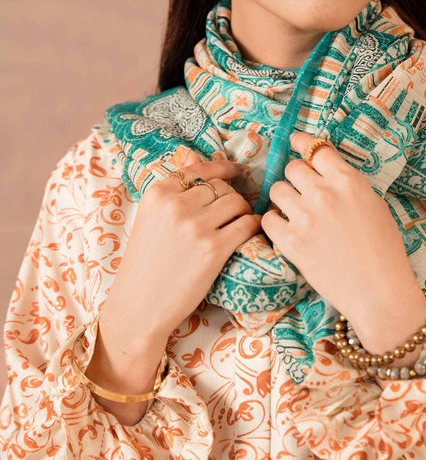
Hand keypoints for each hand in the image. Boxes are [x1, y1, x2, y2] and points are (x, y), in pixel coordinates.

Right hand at [103, 149, 261, 348]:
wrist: (139, 306)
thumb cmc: (145, 263)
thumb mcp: (150, 218)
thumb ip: (173, 189)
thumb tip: (192, 153)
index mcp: (158, 193)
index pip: (200, 169)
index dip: (223, 169)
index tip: (236, 171)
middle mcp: (176, 205)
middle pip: (221, 187)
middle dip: (231, 197)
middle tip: (232, 213)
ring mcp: (196, 226)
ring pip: (237, 202)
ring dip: (243, 211)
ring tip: (239, 223)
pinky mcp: (213, 249)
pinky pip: (247, 225)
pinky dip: (253, 227)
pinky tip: (250, 233)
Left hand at [260, 131, 425, 347]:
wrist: (380, 293)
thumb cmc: (385, 250)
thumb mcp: (374, 205)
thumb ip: (347, 184)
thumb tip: (322, 170)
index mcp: (348, 181)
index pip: (316, 149)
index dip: (303, 144)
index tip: (295, 142)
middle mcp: (324, 193)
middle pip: (292, 168)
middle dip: (296, 178)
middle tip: (303, 193)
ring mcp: (305, 217)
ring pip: (276, 190)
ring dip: (284, 199)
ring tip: (295, 214)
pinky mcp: (290, 242)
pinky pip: (269, 219)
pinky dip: (275, 224)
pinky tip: (288, 231)